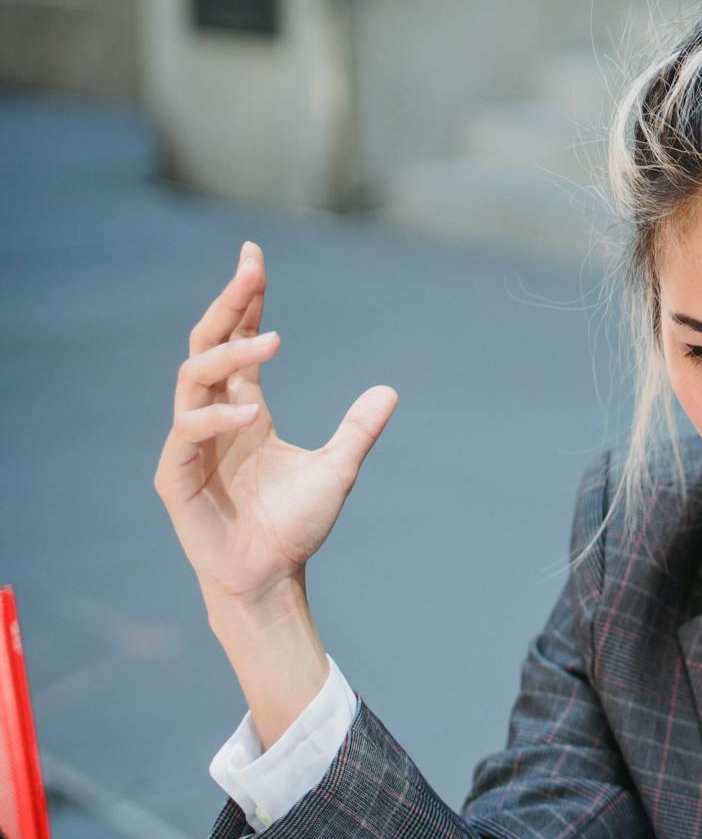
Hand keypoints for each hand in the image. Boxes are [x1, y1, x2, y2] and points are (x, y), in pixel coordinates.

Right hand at [154, 241, 398, 617]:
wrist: (271, 578)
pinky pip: (187, 434)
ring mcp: (190, 445)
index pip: (238, 343)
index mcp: (244, 410)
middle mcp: (213, 418)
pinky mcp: (175, 477)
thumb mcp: (338, 470)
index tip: (255, 259)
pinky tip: (248, 412)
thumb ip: (358, 430)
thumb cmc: (294, 528)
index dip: (246, 302)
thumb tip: (389, 390)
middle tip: (251, 270)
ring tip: (271, 344)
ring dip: (229, 355)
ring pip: (192, 379)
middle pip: (208, 345)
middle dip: (227, 304)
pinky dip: (216, 419)